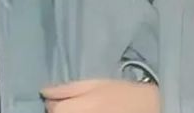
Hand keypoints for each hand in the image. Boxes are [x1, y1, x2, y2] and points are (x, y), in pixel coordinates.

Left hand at [41, 79, 159, 112]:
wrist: (150, 108)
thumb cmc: (122, 92)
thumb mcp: (95, 83)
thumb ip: (68, 89)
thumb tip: (44, 91)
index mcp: (78, 107)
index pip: (53, 108)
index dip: (55, 102)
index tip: (63, 98)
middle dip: (61, 110)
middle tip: (75, 104)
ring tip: (83, 109)